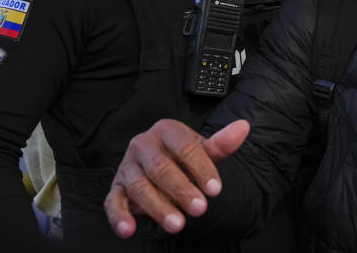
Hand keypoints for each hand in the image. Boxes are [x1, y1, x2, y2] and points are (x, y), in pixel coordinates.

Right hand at [104, 119, 249, 237]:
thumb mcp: (203, 149)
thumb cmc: (184, 156)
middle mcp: (142, 145)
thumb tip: (243, 127)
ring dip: (158, 208)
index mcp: (166, 130)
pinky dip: (119, 217)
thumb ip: (221, 143)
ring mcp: (127, 166)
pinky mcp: (116, 187)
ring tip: (178, 225)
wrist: (161, 161)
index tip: (215, 190)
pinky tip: (129, 230)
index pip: (185, 148)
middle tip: (200, 209)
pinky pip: (112, 202)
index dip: (201, 169)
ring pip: (140, 187)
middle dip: (181, 190)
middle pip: (161, 168)